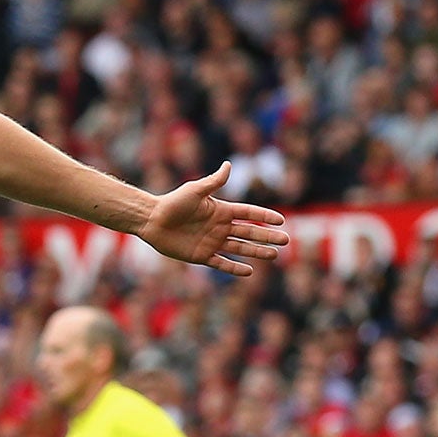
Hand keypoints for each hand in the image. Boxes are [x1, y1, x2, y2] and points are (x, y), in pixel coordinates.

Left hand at [137, 163, 288, 277]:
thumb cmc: (172, 203)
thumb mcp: (194, 191)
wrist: (151, 220)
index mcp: (221, 210)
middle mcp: (220, 227)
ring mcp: (212, 242)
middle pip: (249, 232)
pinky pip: (222, 263)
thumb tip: (229, 165)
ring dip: (257, 252)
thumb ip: (214, 182)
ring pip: (240, 248)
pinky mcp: (201, 256)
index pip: (249, 213)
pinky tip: (249, 271)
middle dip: (267, 237)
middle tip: (286, 241)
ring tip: (274, 255)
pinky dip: (235, 268)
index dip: (265, 216)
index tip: (281, 220)